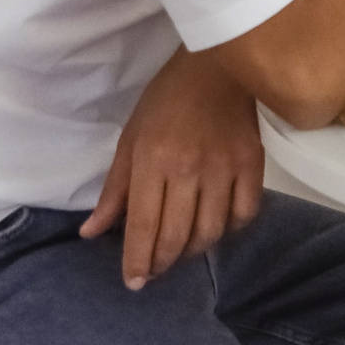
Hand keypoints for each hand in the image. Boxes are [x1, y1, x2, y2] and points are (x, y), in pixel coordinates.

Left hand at [79, 47, 261, 289]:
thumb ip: (114, 189)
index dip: (137, 261)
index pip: (143, 226)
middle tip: (154, 270)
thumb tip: (91, 232)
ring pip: (210, 231)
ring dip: (192, 251)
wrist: (218, 62)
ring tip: (181, 250)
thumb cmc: (167, 98)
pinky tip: (216, 227)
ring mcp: (225, 167)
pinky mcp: (253, 163)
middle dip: (161, 262)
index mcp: (153, 161)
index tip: (133, 282)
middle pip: (176, 235)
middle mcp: (190, 169)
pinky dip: (230, 229)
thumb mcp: (130, 138)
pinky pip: (245, 213)